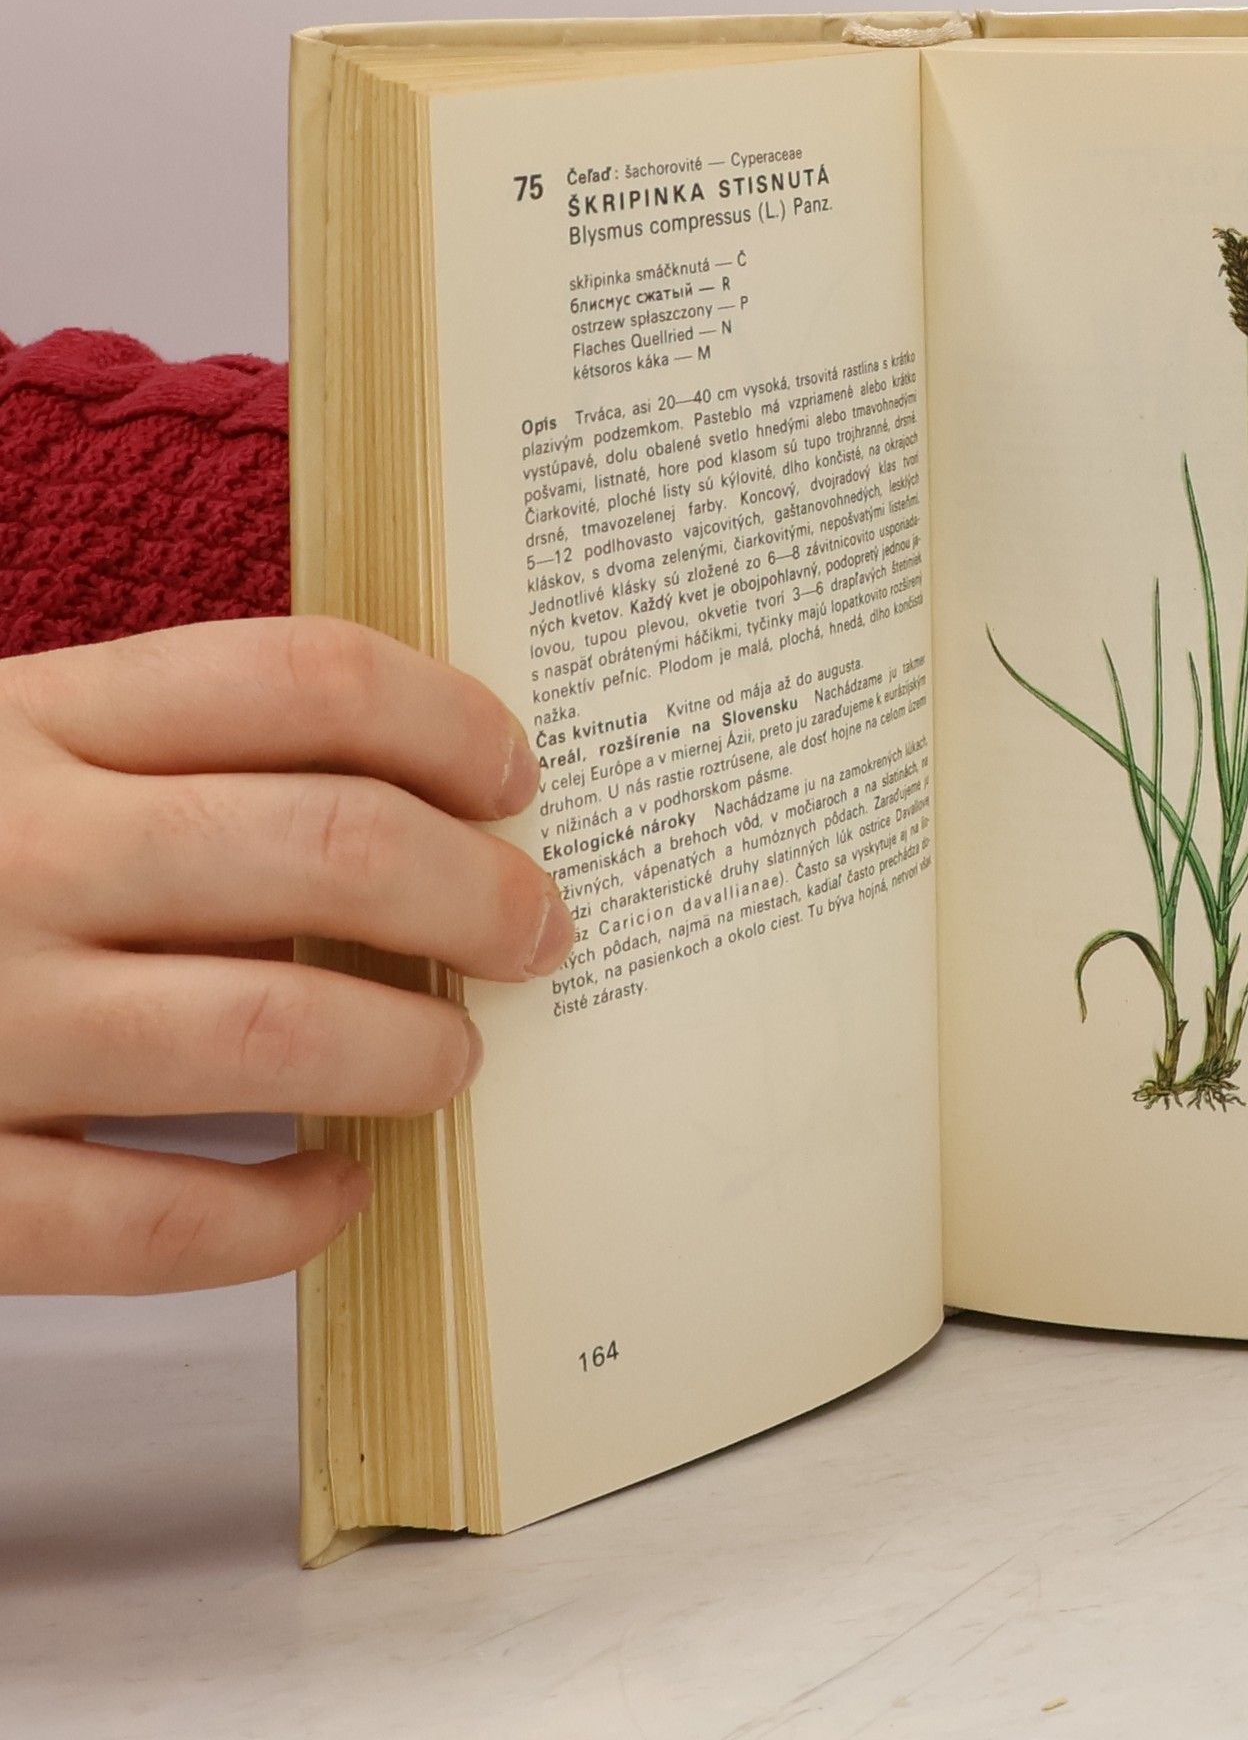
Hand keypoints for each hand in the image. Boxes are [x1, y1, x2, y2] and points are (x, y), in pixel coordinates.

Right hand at [0, 617, 571, 1293]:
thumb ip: (169, 762)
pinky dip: (284, 1220)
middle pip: (329, 846)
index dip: (450, 724)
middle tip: (538, 931)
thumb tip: (427, 813)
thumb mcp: (4, 756)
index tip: (518, 780)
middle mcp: (12, 852)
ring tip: (454, 1061)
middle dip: (479, 895)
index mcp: (31, 719)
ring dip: (409, 1052)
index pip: (302, 679)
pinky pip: (157, 1225)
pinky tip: (341, 1194)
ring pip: (270, 1030)